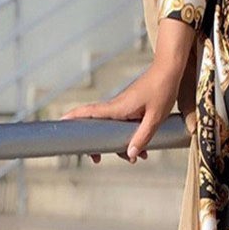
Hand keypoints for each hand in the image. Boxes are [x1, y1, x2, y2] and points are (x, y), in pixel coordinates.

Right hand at [59, 60, 182, 163]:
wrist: (170, 69)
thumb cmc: (163, 89)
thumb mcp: (155, 117)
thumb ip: (143, 136)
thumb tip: (129, 154)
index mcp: (118, 107)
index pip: (89, 113)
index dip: (73, 118)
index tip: (58, 125)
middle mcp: (117, 106)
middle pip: (98, 126)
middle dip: (98, 145)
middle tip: (97, 160)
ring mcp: (123, 105)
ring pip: (113, 127)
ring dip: (119, 143)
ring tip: (134, 158)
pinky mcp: (131, 105)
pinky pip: (124, 123)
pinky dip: (128, 135)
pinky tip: (143, 146)